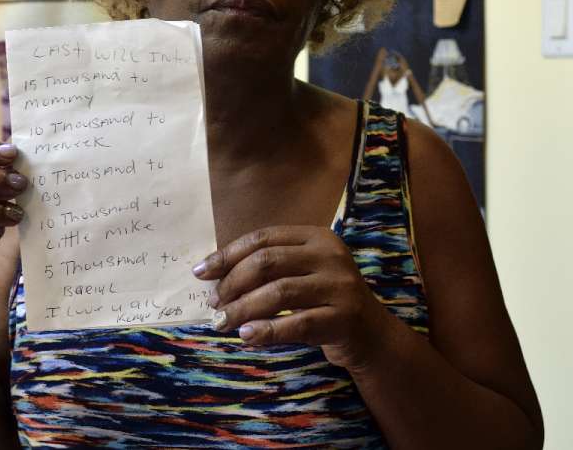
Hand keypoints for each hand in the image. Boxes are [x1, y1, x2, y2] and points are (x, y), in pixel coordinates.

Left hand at [193, 226, 400, 371]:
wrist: (370, 334)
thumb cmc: (324, 301)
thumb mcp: (303, 274)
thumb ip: (270, 267)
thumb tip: (213, 274)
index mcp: (317, 238)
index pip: (263, 239)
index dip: (228, 254)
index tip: (201, 272)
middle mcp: (331, 256)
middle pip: (268, 262)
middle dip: (233, 282)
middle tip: (214, 303)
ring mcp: (340, 286)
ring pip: (279, 292)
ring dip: (243, 308)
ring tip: (222, 322)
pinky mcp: (344, 318)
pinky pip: (297, 324)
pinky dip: (267, 330)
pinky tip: (247, 335)